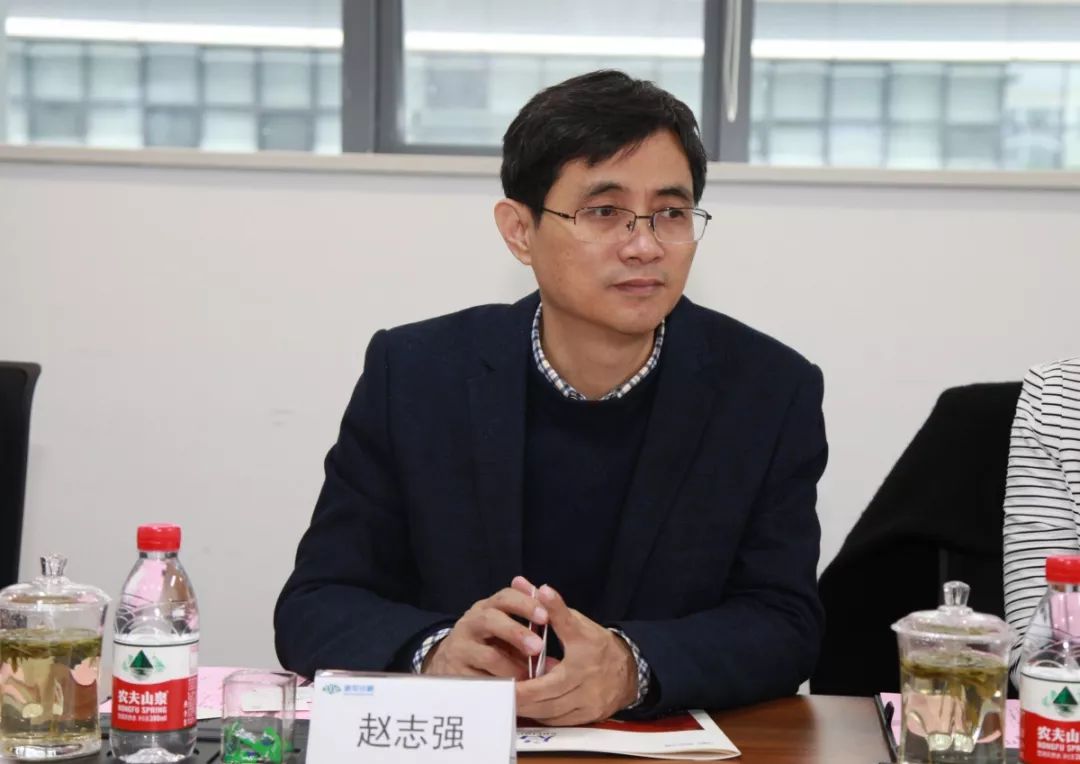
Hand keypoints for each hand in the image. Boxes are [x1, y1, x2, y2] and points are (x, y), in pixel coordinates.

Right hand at [423, 585, 548, 678]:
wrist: (446, 662)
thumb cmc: (486, 644)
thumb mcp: (503, 633)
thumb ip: (528, 635)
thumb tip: (558, 660)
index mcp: (486, 608)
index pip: (505, 597)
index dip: (525, 604)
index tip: (546, 615)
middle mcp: (470, 623)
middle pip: (491, 620)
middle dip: (517, 632)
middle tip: (538, 646)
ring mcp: (460, 648)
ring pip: (487, 655)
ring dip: (512, 667)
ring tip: (529, 677)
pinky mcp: (455, 673)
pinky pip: (480, 681)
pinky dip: (500, 686)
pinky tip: (512, 690)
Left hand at [514, 580, 638, 724]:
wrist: (629, 668)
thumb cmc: (599, 644)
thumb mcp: (578, 624)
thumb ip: (556, 609)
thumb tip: (540, 589)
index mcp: (579, 668)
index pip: (545, 685)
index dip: (522, 689)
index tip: (503, 686)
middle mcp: (584, 692)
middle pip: (545, 705)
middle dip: (520, 702)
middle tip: (499, 695)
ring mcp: (587, 708)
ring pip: (550, 716)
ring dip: (530, 710)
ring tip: (509, 700)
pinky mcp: (588, 718)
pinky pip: (560, 722)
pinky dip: (543, 715)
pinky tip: (531, 706)